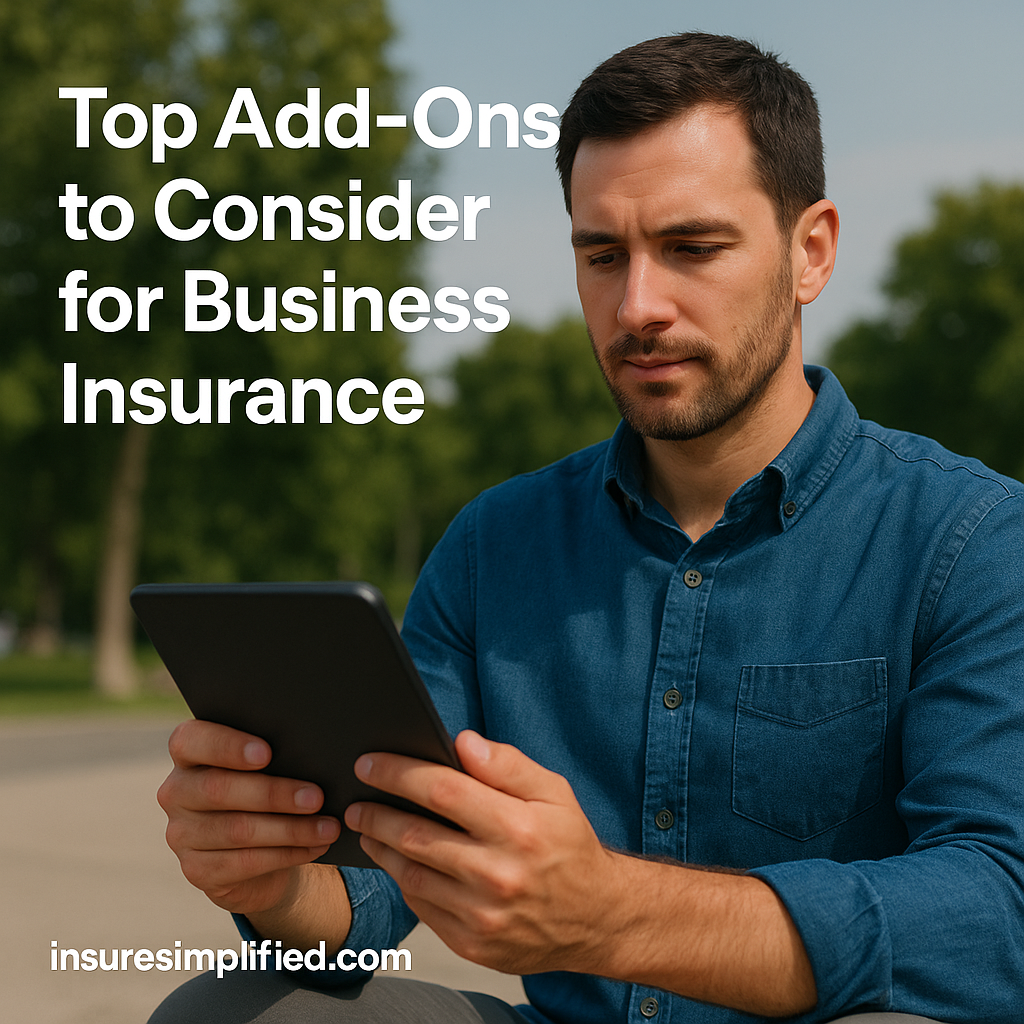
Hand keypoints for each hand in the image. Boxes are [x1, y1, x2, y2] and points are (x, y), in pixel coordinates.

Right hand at [157, 719, 342, 917]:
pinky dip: (286, 854)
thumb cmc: (267, 789)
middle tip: (316, 797)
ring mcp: (181, 834)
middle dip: (274, 793)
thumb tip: (311, 750)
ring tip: (327, 826)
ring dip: (290, 829)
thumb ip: (274, 752)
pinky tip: (314, 847)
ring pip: (237, 830)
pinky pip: (244, 863)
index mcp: (187, 752)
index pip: (190, 740)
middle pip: (218, 789)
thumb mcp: (267, 766)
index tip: (267, 753)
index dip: (226, 746)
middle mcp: (176, 791)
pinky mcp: (196, 870)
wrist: (259, 849)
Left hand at [344, 730, 621, 974]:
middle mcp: (499, 874)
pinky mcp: (473, 944)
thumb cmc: (569, 846)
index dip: (399, 772)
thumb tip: (462, 742)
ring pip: (412, 874)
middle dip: (376, 812)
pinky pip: (422, 908)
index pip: (442, 791)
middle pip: (417, 835)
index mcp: (519, 828)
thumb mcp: (554, 792)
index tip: (370, 762)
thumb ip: (508, 764)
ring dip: (382, 847)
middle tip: (355, 801)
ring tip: (368, 827)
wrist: (596, 919)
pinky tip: (399, 862)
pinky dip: (405, 881)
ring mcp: (483, 915)